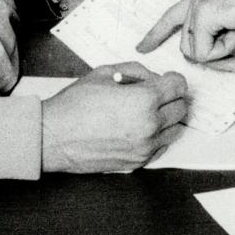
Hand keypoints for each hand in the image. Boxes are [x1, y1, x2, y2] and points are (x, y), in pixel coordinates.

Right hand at [40, 63, 187, 173]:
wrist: (53, 136)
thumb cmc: (75, 104)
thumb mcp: (105, 73)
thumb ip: (136, 71)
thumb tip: (153, 78)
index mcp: (143, 100)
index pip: (179, 87)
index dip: (173, 79)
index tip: (166, 80)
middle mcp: (149, 126)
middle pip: (181, 108)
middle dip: (172, 98)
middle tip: (156, 93)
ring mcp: (144, 148)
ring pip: (175, 130)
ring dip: (166, 118)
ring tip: (146, 111)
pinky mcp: (137, 162)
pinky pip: (161, 147)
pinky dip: (157, 136)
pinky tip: (138, 128)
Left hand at [136, 0, 234, 74]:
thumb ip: (224, 41)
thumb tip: (225, 64)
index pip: (172, 17)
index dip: (155, 33)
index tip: (141, 48)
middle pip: (188, 46)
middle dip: (213, 59)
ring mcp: (198, 4)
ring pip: (195, 52)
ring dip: (222, 52)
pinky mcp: (204, 13)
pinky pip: (206, 53)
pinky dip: (226, 50)